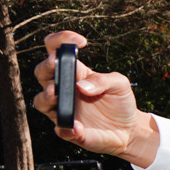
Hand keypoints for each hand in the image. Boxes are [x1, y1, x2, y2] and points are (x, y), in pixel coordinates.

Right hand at [32, 31, 159, 165]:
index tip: (80, 41)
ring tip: (56, 93)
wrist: (129, 129)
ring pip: (41, 101)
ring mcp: (63, 109)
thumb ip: (103, 80)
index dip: (61, 40)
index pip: (57, 50)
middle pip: (42, 73)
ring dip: (46, 96)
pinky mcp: (69, 129)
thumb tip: (81, 86)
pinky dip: (67, 128)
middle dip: (46, 66)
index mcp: (75, 73)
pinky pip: (61, 129)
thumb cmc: (120, 101)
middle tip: (55, 63)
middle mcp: (63, 89)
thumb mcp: (120, 85)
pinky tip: (78, 127)